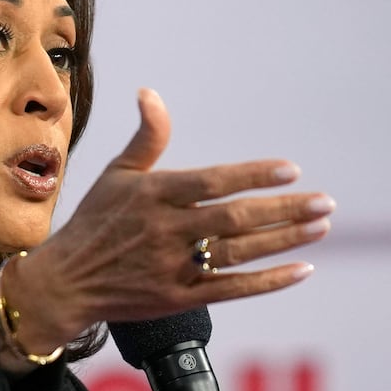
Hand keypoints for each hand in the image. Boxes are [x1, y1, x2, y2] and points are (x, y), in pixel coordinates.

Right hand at [3, 89, 333, 347]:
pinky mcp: (178, 298)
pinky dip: (268, 282)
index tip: (291, 170)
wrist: (65, 283)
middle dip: (284, 210)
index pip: (213, 181)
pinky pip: (232, 290)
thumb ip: (146, 137)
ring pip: (239, 252)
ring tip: (320, 226)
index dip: (254, 176)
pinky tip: (301, 270)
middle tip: (324, 202)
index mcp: (153, 194)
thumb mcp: (116, 174)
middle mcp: (165, 230)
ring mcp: (172, 267)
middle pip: (235, 218)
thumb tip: (150, 93)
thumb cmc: (95, 222)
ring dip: (284, 240)